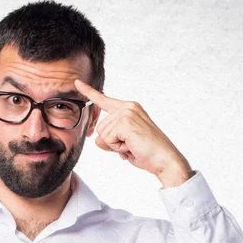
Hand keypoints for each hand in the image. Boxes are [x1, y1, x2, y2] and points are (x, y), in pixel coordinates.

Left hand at [75, 79, 193, 187]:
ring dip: (116, 147)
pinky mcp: (126, 122)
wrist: (165, 160)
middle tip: (131, 146)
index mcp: (129, 109)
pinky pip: (108, 140)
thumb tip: (97, 140)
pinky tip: (132, 147)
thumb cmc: (147, 153)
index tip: (77, 83)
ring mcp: (127, 113)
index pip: (104, 100)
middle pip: (100, 127)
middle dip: (112, 143)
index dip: (89, 92)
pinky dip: (118, 149)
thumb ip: (109, 139)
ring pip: (103, 135)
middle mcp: (128, 107)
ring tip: (133, 146)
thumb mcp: (124, 145)